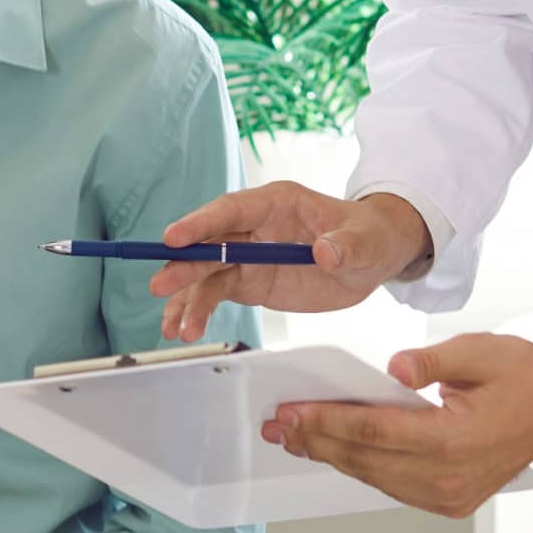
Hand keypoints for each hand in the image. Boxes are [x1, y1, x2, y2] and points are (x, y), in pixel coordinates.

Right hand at [149, 184, 432, 341]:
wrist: (371, 258)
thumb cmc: (368, 235)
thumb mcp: (365, 240)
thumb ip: (345, 244)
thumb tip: (324, 250)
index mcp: (276, 203)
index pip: (230, 210)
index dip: (200, 223)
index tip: (173, 238)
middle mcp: (253, 227)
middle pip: (209, 244)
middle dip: (183, 265)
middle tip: (161, 286)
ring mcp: (247, 255)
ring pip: (206, 275)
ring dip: (187, 299)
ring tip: (176, 328)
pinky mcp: (249, 282)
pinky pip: (215, 295)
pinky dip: (197, 311)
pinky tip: (183, 329)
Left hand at [266, 334, 532, 517]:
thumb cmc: (522, 374)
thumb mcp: (478, 351)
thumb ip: (432, 361)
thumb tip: (393, 368)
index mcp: (455, 440)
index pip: (374, 433)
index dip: (326, 422)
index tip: (291, 411)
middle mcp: (450, 477)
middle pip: (366, 461)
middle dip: (316, 441)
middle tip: (277, 426)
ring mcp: (451, 496)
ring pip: (375, 478)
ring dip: (332, 457)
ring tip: (295, 438)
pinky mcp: (451, 501)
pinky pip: (393, 485)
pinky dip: (362, 467)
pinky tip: (336, 450)